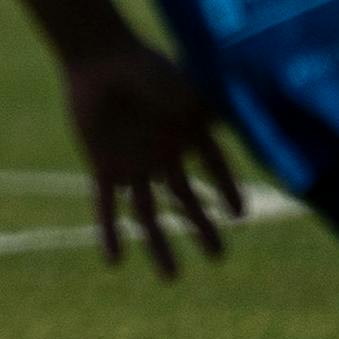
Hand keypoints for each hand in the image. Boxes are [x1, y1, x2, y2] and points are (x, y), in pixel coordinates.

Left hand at [63, 36, 249, 277]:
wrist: (99, 60)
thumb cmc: (147, 68)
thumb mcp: (185, 88)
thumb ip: (205, 112)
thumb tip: (234, 131)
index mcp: (189, 135)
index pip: (216, 171)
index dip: (228, 192)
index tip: (239, 216)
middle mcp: (163, 155)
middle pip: (186, 201)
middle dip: (202, 228)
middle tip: (218, 257)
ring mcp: (133, 163)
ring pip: (147, 213)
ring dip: (159, 244)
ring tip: (172, 278)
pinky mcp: (104, 166)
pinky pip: (106, 205)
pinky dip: (109, 232)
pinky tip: (114, 261)